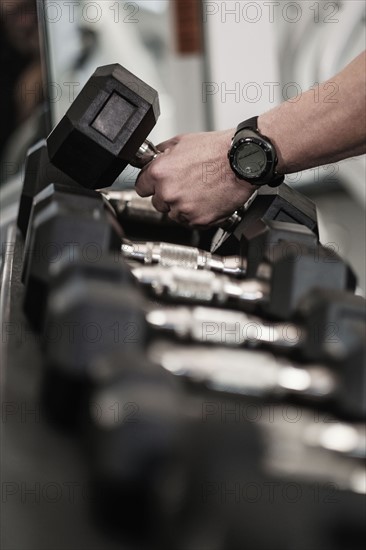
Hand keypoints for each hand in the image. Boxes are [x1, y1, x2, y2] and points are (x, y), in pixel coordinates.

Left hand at [135, 130, 255, 226]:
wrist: (241, 162)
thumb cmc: (216, 150)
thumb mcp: (182, 142)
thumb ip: (161, 153)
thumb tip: (151, 158)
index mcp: (160, 172)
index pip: (141, 187)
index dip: (150, 185)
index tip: (157, 184)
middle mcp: (169, 192)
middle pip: (158, 203)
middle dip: (168, 196)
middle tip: (185, 185)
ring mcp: (183, 209)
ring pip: (174, 214)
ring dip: (183, 206)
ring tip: (199, 191)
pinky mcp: (199, 220)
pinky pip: (191, 222)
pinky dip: (197, 214)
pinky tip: (206, 199)